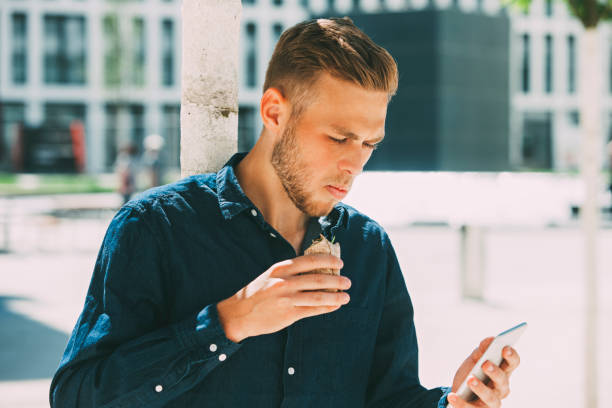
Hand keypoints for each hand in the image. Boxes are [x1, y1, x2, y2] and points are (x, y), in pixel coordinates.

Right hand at [216, 254, 350, 342]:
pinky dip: (326, 308)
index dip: (328, 261)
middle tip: (348, 281)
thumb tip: (315, 271)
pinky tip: (334, 306)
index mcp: (280, 269)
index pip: (309, 261)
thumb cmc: (256, 293)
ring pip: (319, 296)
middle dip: (337, 280)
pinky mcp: (288, 314)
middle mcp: (285, 282)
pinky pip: (313, 310)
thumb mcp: (270, 275)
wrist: (237, 314)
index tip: (340, 262)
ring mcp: (287, 299)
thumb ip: (290, 272)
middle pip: (318, 279)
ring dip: (336, 296)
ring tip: (346, 296)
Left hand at [447, 337, 520, 407]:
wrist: (459, 392)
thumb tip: (492, 338)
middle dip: (495, 372)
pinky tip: (452, 396)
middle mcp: (501, 389)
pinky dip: (460, 402)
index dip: (511, 356)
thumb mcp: (475, 359)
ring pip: (491, 398)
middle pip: (503, 381)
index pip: (513, 363)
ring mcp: (491, 402)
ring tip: (470, 379)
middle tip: (486, 364)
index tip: (505, 347)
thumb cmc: (472, 373)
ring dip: (481, 388)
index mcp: (503, 372)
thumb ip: (483, 349)